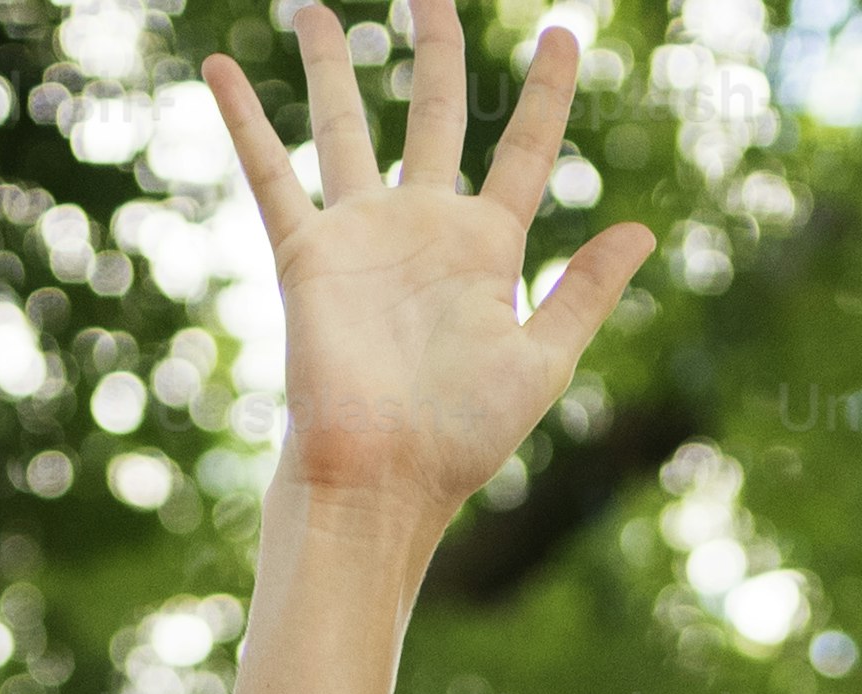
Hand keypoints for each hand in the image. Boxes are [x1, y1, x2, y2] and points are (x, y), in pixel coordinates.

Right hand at [199, 3, 656, 517]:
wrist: (384, 478)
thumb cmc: (462, 437)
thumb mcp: (543, 362)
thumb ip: (584, 292)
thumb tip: (642, 230)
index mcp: (487, 249)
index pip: (524, 150)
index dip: (547, 94)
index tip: (562, 35)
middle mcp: (422, 227)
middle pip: (432, 113)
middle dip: (434, 48)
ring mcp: (361, 234)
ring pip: (343, 127)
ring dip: (328, 65)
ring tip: (314, 7)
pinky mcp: (307, 253)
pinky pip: (269, 174)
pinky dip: (243, 121)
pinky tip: (219, 68)